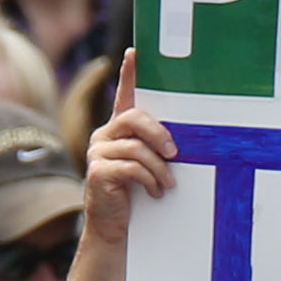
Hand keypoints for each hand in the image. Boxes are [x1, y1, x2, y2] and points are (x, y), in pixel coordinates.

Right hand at [84, 53, 174, 246]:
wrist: (115, 227)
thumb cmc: (136, 195)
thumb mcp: (149, 165)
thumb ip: (156, 148)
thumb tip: (182, 140)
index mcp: (118, 130)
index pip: (124, 95)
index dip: (128, 74)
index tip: (134, 53)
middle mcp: (104, 135)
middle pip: (134, 118)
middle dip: (159, 134)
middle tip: (175, 152)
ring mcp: (98, 152)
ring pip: (136, 147)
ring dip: (158, 167)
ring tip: (168, 183)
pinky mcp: (97, 171)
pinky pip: (131, 167)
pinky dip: (149, 180)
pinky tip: (155, 191)